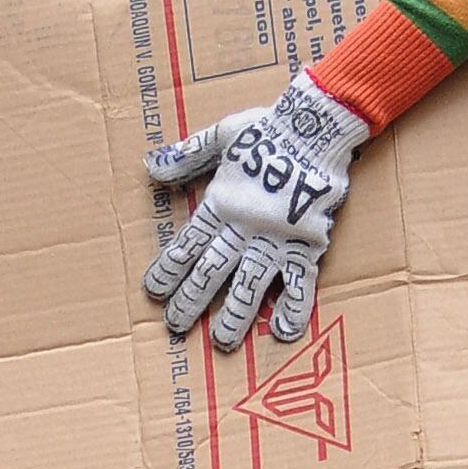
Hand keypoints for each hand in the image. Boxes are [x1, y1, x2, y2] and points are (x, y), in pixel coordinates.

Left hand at [141, 71, 369, 349]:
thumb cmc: (268, 128)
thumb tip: (151, 166)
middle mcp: (245, 227)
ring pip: (251, 285)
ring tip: (221, 341)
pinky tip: (285, 333)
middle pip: (212, 271)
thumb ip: (186, 155)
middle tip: (176, 325)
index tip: (153, 291)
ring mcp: (277, 239)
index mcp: (222, 203)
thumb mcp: (221, 135)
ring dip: (235, 315)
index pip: (188, 243)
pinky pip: (301, 283)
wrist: (316, 127)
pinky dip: (294, 308)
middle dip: (192, 300)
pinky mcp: (309, 244)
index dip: (169, 268)